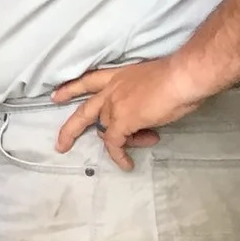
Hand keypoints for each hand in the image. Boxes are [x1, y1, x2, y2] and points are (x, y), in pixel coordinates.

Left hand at [51, 55, 215, 168]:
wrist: (183, 77)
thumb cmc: (178, 75)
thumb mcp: (151, 83)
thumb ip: (142, 98)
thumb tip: (146, 118)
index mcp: (118, 76)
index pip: (89, 81)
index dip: (72, 89)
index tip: (56, 96)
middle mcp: (111, 90)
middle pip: (84, 111)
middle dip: (70, 130)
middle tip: (61, 145)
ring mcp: (113, 107)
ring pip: (107, 131)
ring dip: (125, 140)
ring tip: (148, 140)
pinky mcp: (121, 122)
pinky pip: (115, 144)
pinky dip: (119, 156)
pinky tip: (126, 164)